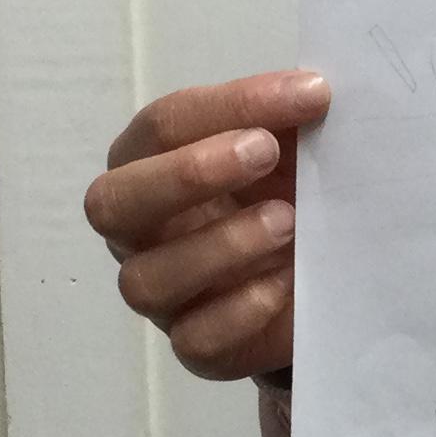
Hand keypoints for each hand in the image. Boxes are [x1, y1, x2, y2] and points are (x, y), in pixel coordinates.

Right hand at [86, 69, 331, 380]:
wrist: (322, 271)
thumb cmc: (288, 189)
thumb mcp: (293, 143)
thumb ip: (292, 114)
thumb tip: (314, 91)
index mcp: (149, 162)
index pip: (164, 125)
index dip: (234, 105)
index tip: (311, 95)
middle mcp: (137, 229)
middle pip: (112, 203)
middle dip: (189, 174)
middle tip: (266, 152)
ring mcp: (160, 292)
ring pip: (147, 280)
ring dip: (222, 246)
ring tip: (288, 221)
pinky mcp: (196, 345)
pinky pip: (194, 340)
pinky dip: (241, 310)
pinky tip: (286, 282)